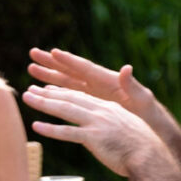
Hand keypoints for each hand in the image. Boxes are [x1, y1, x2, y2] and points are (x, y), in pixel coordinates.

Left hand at [23, 85, 169, 177]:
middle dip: (48, 93)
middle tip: (30, 89)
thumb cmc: (144, 148)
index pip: (82, 97)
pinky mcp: (94, 138)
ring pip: (65, 110)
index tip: (48, 89)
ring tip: (27, 98)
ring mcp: (97, 123)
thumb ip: (113, 125)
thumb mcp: (129, 129)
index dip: (63, 92)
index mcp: (110, 108)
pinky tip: (36, 126)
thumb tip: (105, 131)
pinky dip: (51, 129)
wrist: (151, 158)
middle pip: (70, 98)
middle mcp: (102, 112)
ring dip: (44, 103)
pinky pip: (68, 133)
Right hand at [28, 48, 162, 127]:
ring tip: (31, 69)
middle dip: (52, 63)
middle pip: (71, 71)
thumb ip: (132, 85)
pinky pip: (71, 95)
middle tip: (33, 53)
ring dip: (49, 76)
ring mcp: (93, 94)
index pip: (85, 69)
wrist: (150, 128)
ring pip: (67, 83)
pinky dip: (57, 92)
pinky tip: (44, 91)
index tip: (53, 52)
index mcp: (108, 81)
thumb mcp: (143, 100)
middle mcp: (98, 84)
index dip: (69, 61)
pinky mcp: (91, 104)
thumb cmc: (148, 114)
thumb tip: (126, 68)